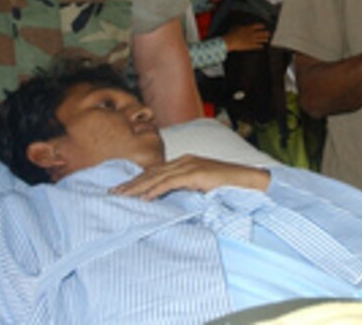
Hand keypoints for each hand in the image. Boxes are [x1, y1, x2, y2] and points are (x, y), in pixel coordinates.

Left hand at [110, 155, 269, 199]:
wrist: (248, 181)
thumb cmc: (227, 187)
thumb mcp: (201, 187)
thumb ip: (185, 189)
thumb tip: (167, 201)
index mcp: (185, 162)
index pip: (155, 172)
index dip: (137, 180)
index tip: (121, 190)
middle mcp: (184, 160)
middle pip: (151, 172)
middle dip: (131, 184)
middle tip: (113, 193)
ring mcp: (190, 165)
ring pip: (157, 177)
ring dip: (138, 188)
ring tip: (122, 196)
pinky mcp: (195, 173)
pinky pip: (170, 183)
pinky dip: (155, 190)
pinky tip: (144, 198)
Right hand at [224, 22, 269, 51]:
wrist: (231, 41)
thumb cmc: (232, 33)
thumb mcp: (236, 27)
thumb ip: (241, 26)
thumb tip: (242, 26)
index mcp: (248, 28)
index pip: (257, 26)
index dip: (261, 26)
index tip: (264, 26)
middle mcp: (251, 34)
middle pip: (260, 33)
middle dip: (265, 33)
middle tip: (269, 33)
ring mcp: (251, 40)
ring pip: (259, 40)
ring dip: (264, 39)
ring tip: (267, 40)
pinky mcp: (249, 46)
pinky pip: (256, 46)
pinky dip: (259, 46)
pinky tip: (262, 46)